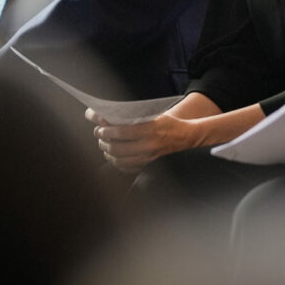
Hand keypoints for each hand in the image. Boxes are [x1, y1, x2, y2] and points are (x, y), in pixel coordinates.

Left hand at [87, 108, 202, 172]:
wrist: (185, 137)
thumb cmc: (168, 123)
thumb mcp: (153, 115)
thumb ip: (133, 118)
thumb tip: (109, 119)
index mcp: (150, 129)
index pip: (121, 132)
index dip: (107, 131)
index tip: (99, 129)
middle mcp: (149, 145)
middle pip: (117, 148)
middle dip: (103, 142)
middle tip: (99, 136)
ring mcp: (148, 158)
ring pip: (119, 160)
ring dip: (108, 153)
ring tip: (104, 146)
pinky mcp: (149, 166)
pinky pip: (127, 168)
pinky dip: (117, 163)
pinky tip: (114, 157)